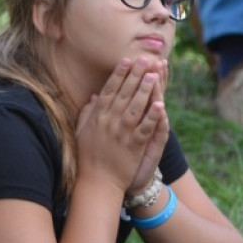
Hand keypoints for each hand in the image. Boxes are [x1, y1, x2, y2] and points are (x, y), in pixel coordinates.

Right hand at [76, 58, 168, 194]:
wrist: (96, 182)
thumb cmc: (87, 158)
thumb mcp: (82, 132)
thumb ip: (87, 113)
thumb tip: (94, 97)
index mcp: (97, 117)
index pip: (109, 90)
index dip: (119, 75)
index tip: (126, 61)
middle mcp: (108, 122)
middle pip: (124, 93)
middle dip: (135, 75)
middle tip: (145, 60)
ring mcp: (121, 133)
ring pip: (135, 106)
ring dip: (145, 89)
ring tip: (154, 74)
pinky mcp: (133, 145)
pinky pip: (145, 127)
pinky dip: (152, 115)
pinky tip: (160, 104)